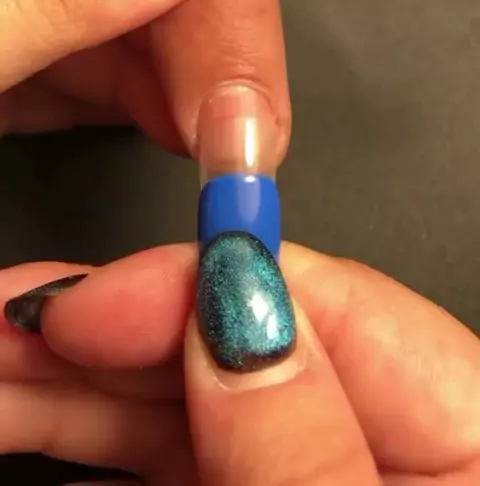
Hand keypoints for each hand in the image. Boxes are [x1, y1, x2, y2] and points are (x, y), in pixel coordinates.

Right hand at [2, 242, 479, 483]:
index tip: (89, 300)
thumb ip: (305, 445)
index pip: (333, 304)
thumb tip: (237, 310)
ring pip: (199, 403)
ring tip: (1, 369)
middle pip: (246, 346)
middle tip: (14, 320)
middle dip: (115, 331)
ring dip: (84, 387)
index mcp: (472, 439)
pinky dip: (107, 442)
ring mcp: (330, 471)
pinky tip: (48, 421)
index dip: (198, 280)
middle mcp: (403, 446)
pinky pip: (189, 456)